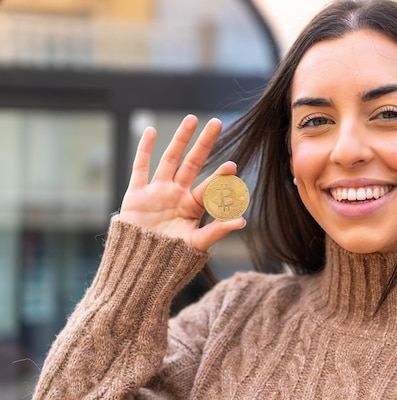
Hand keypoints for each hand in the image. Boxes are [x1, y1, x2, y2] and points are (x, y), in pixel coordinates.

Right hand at [119, 115, 245, 250]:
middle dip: (204, 143)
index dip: (219, 176)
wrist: (139, 268)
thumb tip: (243, 221)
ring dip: (180, 139)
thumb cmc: (170, 259)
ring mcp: (157, 192)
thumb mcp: (197, 244)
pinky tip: (152, 131)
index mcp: (192, 206)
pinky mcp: (136, 194)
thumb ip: (217, 231)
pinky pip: (140, 167)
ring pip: (170, 159)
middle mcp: (177, 194)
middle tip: (217, 123)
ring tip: (192, 119)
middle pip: (193, 163)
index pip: (209, 186)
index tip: (232, 165)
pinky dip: (144, 149)